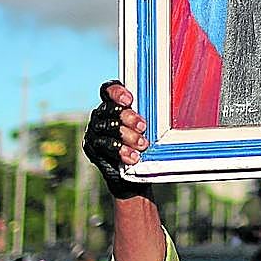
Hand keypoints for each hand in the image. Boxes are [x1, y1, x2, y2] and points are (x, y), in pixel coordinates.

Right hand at [83, 80, 153, 199]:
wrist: (132, 171)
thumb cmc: (143, 142)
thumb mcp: (147, 127)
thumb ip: (148, 114)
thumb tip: (167, 107)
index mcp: (113, 103)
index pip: (109, 90)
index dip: (117, 92)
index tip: (129, 100)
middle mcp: (101, 114)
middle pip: (110, 109)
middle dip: (128, 117)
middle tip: (143, 127)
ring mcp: (95, 129)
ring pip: (109, 127)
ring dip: (127, 136)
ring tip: (142, 144)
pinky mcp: (92, 146)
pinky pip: (105, 145)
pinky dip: (121, 151)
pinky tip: (133, 156)